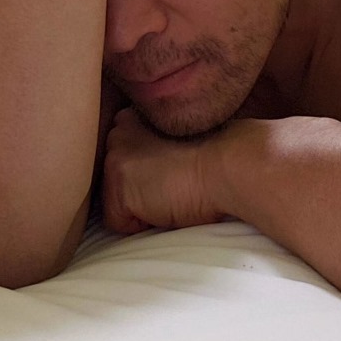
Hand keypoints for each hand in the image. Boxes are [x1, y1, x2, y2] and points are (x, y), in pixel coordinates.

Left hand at [102, 107, 225, 233]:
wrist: (227, 165)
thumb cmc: (214, 159)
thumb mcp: (176, 142)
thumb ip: (152, 145)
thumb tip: (145, 174)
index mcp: (133, 116)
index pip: (122, 159)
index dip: (145, 176)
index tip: (168, 174)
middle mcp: (118, 131)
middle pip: (114, 180)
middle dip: (137, 190)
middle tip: (172, 183)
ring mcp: (114, 156)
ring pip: (115, 201)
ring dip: (140, 206)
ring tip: (171, 192)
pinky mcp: (118, 184)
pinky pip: (118, 223)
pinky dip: (140, 224)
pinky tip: (164, 205)